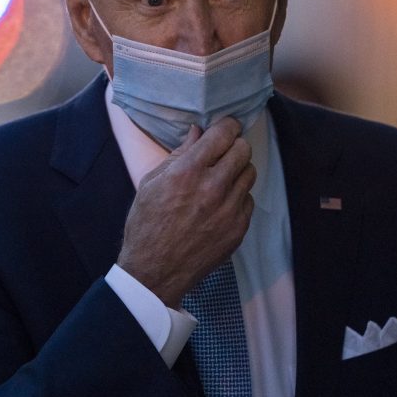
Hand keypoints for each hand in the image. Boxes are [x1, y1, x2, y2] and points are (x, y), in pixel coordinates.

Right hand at [116, 117, 256, 306]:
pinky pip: (248, 200)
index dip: (227, 126)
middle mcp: (213, 188)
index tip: (225, 127)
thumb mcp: (152, 183)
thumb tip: (197, 132)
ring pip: (250, 173)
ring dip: (238, 170)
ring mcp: (229, 210)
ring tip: (221, 178)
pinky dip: (238, 196)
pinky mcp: (238, 229)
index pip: (223, 134)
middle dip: (234, 146)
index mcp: (188, 172)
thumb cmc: (147, 224)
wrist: (155, 270)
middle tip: (223, 152)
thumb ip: (178, 155)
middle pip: (243, 149)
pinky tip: (220, 203)